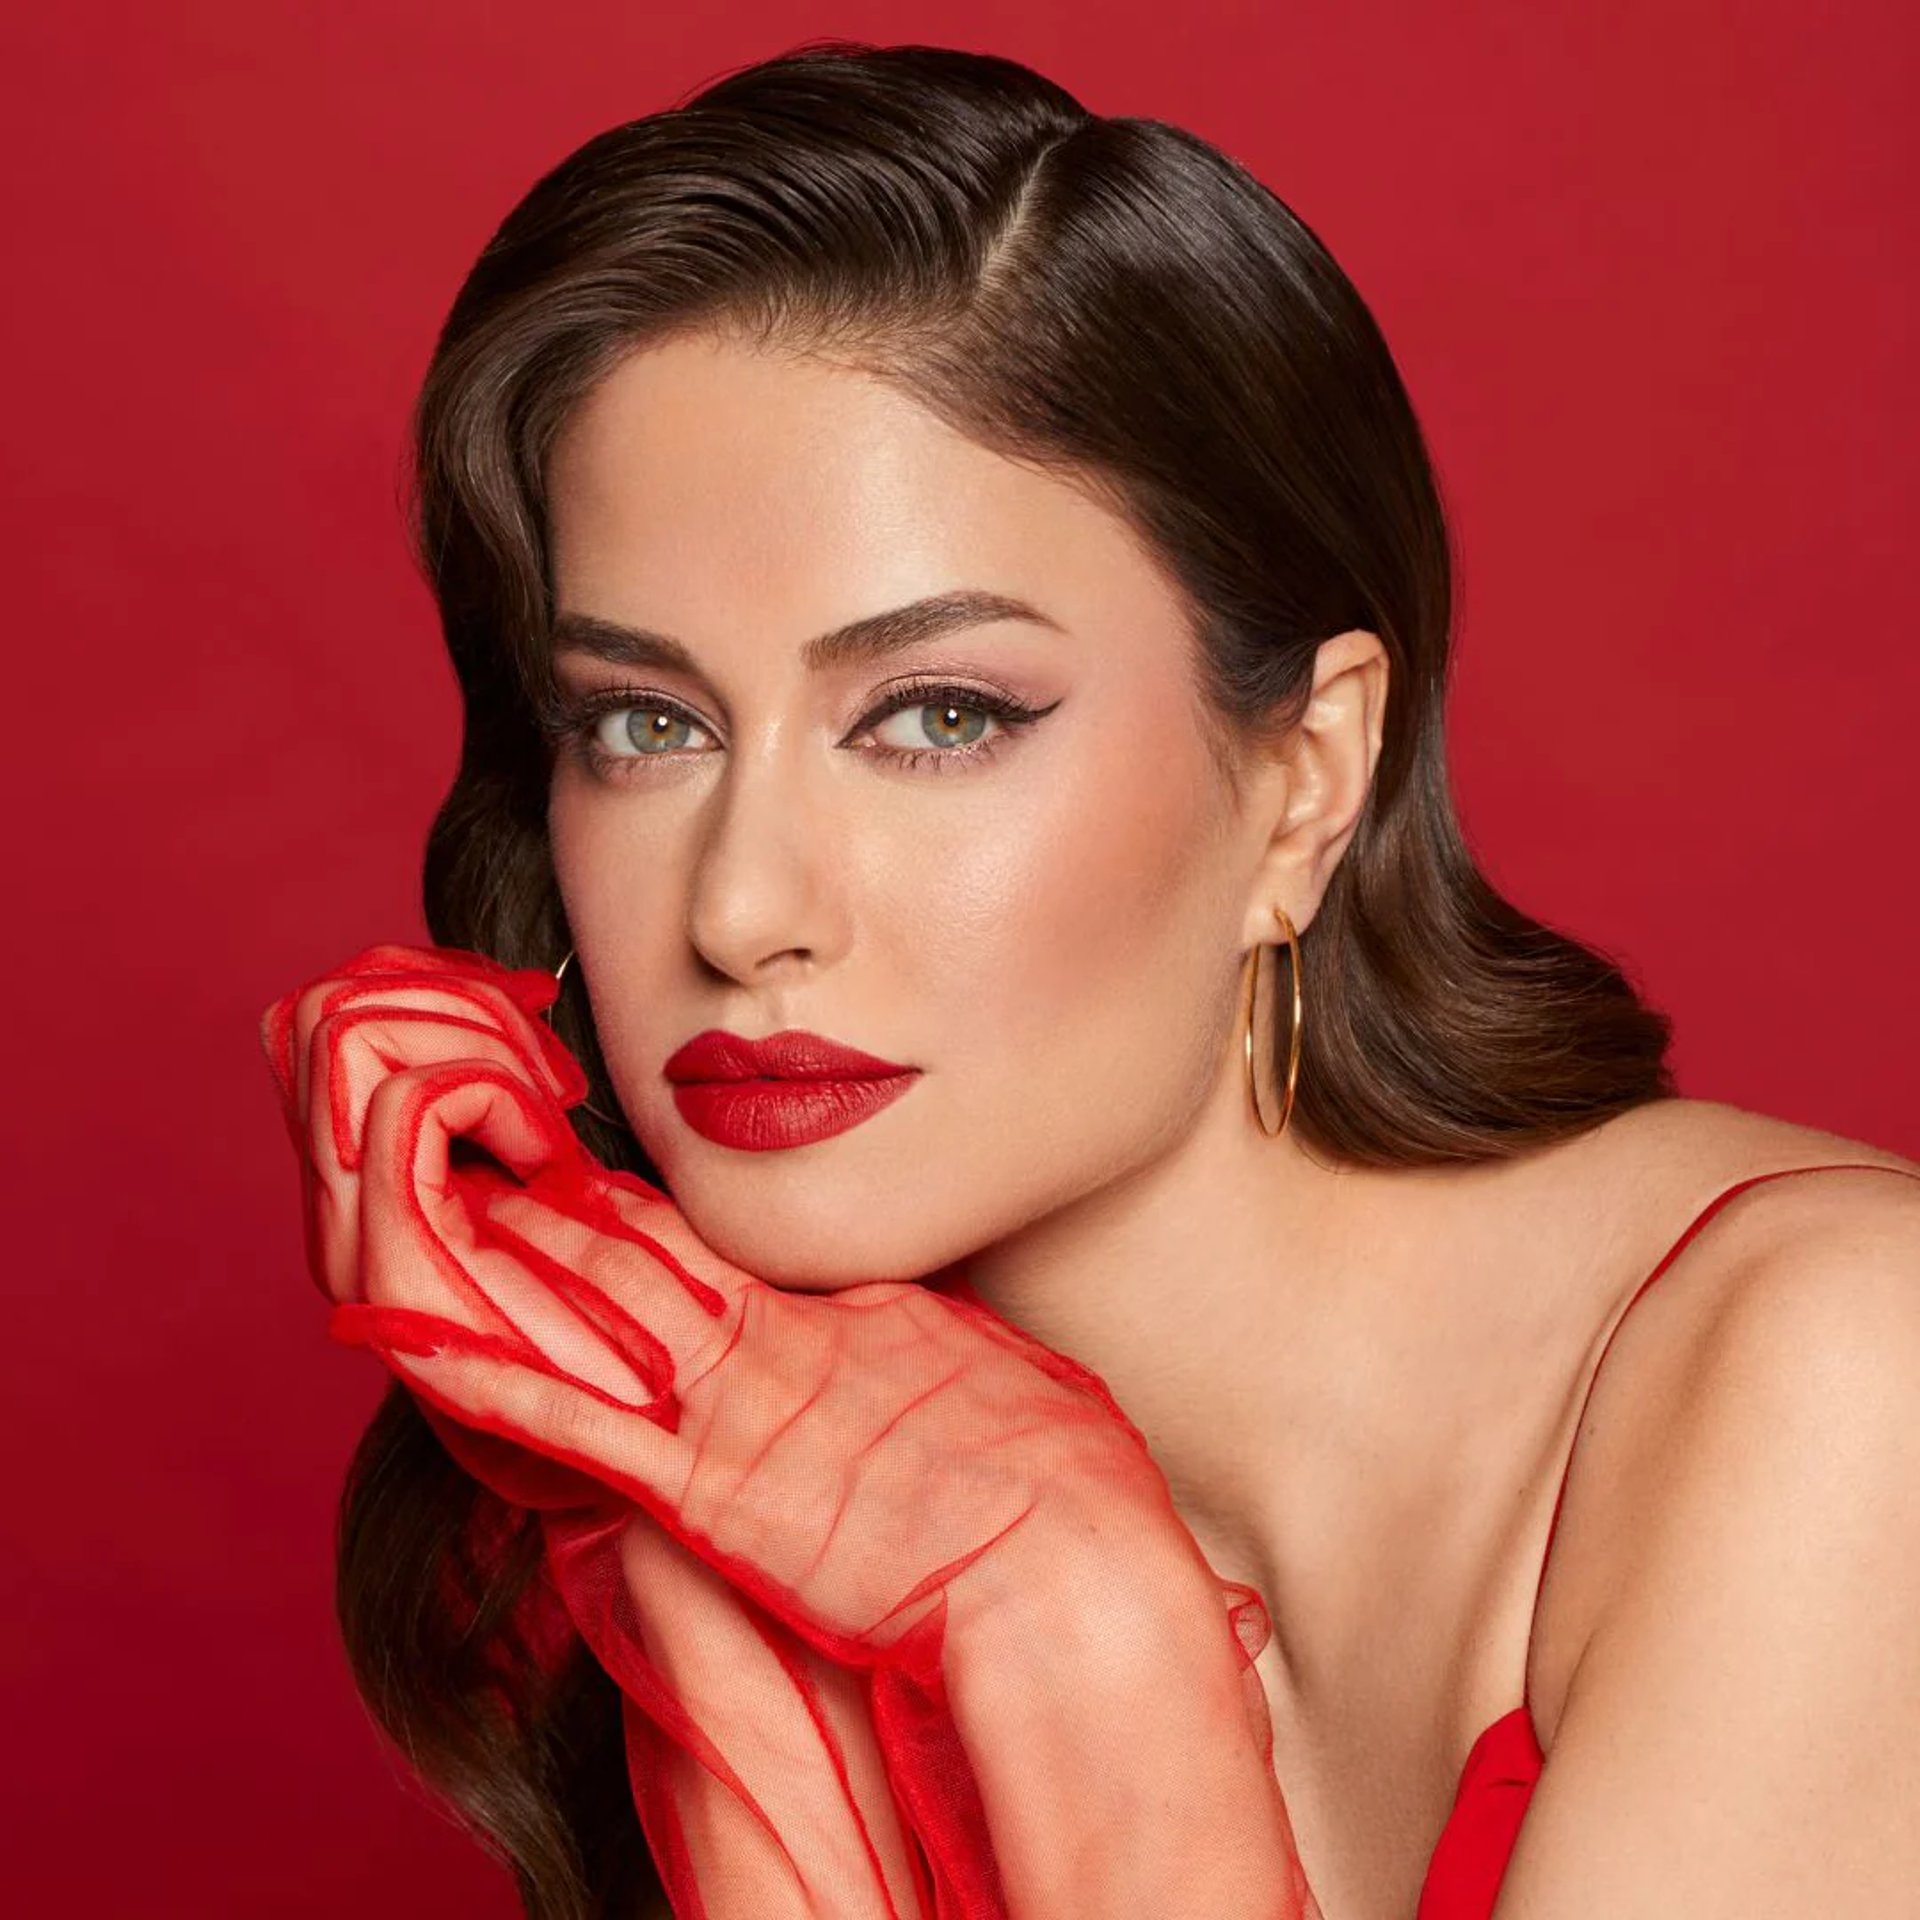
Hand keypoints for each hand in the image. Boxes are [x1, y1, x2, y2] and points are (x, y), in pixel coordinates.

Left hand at [261, 942, 1295, 1915]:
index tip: (555, 1154)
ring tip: (407, 1191)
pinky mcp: (706, 1491)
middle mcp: (765, 1345)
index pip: (702, 1243)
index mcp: (828, 1317)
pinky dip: (488, 1384)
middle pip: (626, 1254)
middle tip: (453, 1122)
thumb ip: (911, 1339)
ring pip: (584, 1315)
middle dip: (538, 1200)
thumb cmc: (1056, 1479)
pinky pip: (575, 1432)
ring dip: (494, 1261)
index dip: (622, 1196)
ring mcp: (730, 1412)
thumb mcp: (977, 1377)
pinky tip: (408, 1339)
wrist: (1067, 1573)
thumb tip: (887, 1312)